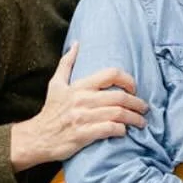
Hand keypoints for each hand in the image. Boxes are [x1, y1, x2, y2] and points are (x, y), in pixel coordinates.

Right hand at [10, 46, 147, 170]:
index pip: (111, 74)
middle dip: (137, 103)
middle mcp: (82, 100)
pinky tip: (124, 131)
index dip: (128, 80)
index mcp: (79, 86)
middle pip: (119, 97)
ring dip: (134, 118)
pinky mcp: (83, 135)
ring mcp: (83, 117)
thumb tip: (76, 44)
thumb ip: (67, 63)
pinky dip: (121, 130)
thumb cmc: (51, 111)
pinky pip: (109, 129)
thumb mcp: (56, 84)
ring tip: (141, 122)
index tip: (134, 88)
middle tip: (144, 108)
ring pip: (118, 114)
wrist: (38, 137)